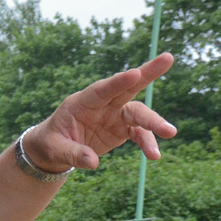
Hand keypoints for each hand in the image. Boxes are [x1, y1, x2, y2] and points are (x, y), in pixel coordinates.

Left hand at [26, 53, 177, 172]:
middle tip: (168, 58)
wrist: (54, 150)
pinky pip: (139, 133)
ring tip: (170, 132)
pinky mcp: (122, 128)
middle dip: (148, 73)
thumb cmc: (51, 144)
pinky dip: (147, 142)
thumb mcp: (55, 150)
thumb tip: (93, 163)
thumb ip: (73, 154)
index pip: (101, 90)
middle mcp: (102, 104)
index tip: (134, 73)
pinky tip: (154, 155)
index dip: (118, 81)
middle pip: (127, 87)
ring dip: (154, 122)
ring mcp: (114, 115)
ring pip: (139, 112)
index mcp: (82, 102)